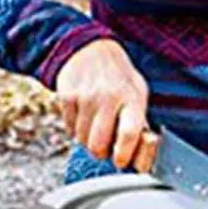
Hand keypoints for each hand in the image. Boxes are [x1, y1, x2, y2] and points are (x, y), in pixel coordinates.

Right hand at [54, 39, 149, 168]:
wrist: (90, 48)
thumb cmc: (118, 76)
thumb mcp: (137, 92)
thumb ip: (139, 121)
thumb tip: (140, 156)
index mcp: (132, 98)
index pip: (128, 134)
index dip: (124, 154)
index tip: (121, 160)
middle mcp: (108, 97)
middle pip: (99, 145)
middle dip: (101, 153)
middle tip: (105, 146)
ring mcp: (85, 97)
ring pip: (82, 141)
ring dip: (88, 141)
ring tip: (95, 125)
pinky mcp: (67, 97)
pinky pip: (69, 130)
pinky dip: (76, 130)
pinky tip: (83, 115)